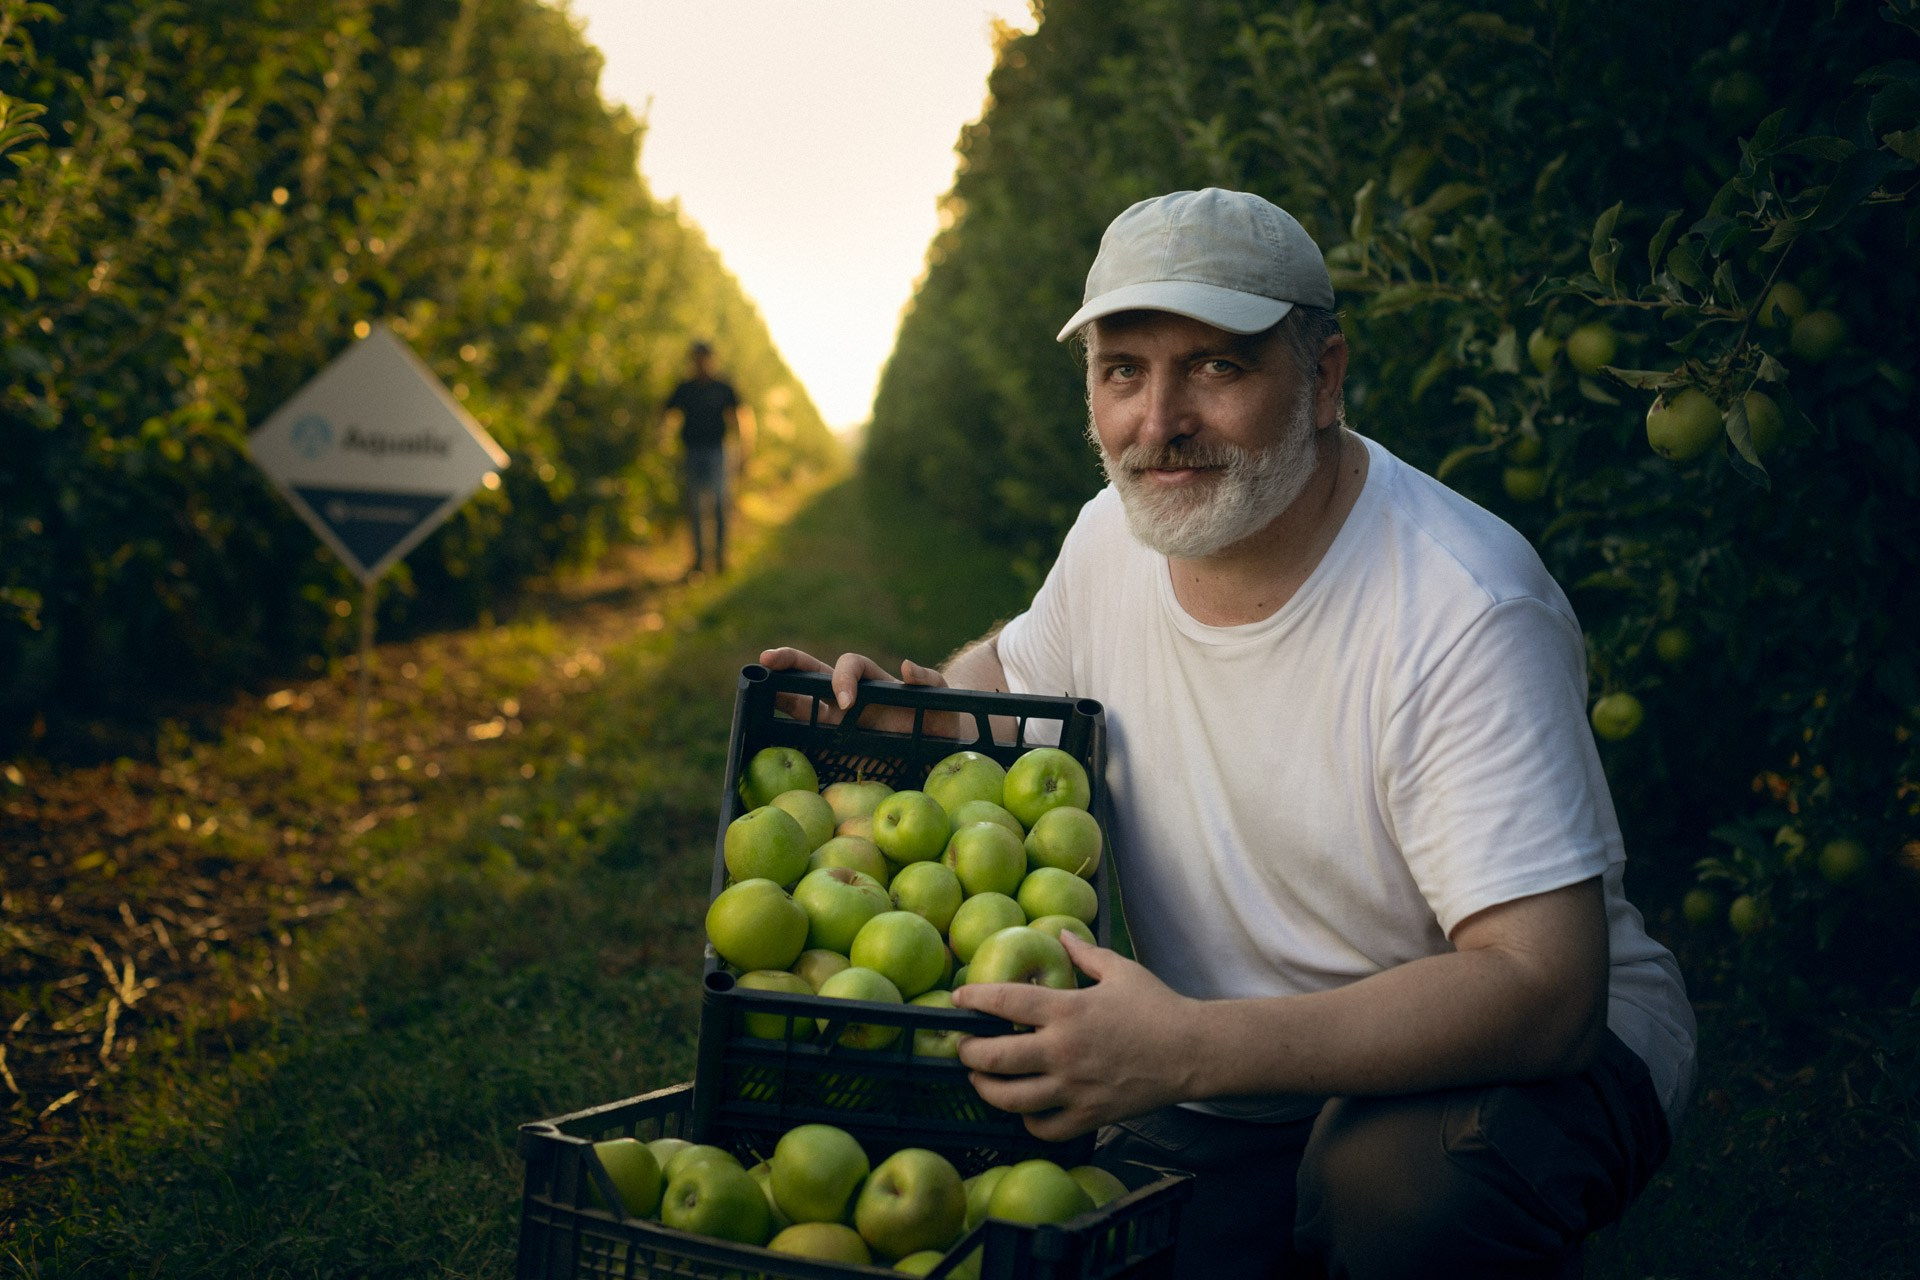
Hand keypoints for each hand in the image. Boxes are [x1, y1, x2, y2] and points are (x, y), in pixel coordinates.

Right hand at [757, 647, 957, 734]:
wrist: (937, 743)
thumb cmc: (941, 717)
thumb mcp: (943, 699)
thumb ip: (929, 681)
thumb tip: (906, 666)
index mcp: (873, 681)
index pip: (850, 664)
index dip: (843, 678)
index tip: (848, 703)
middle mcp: (850, 694)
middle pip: (813, 670)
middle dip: (789, 662)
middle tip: (766, 661)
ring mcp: (837, 717)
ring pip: (801, 698)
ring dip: (778, 692)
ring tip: (754, 689)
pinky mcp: (833, 740)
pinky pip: (804, 730)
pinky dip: (784, 728)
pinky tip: (765, 732)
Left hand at [951, 932, 1204, 1140]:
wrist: (1194, 1052)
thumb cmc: (1157, 1007)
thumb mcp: (1120, 971)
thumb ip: (1085, 953)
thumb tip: (1061, 933)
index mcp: (1068, 1010)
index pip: (1005, 1001)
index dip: (973, 999)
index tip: (957, 999)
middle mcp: (1063, 1050)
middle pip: (994, 1058)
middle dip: (968, 1052)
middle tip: (963, 1046)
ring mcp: (1074, 1088)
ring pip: (1011, 1100)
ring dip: (986, 1090)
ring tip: (980, 1080)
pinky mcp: (1089, 1115)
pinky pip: (1044, 1128)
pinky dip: (1027, 1122)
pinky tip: (1025, 1110)